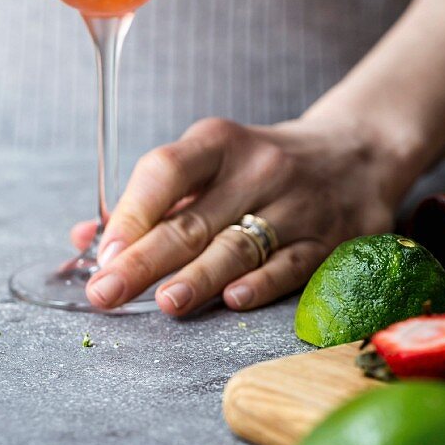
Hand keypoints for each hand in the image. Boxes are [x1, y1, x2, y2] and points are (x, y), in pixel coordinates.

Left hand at [74, 115, 403, 314]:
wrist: (356, 153)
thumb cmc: (260, 166)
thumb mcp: (210, 161)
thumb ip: (155, 202)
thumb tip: (88, 242)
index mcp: (219, 142)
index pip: (167, 170)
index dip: (132, 213)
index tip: (103, 252)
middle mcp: (258, 168)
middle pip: (193, 219)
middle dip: (143, 260)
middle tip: (105, 293)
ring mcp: (297, 203)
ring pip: (239, 246)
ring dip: (198, 277)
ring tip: (163, 303)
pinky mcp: (331, 238)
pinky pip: (292, 264)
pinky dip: (262, 283)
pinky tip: (233, 300)